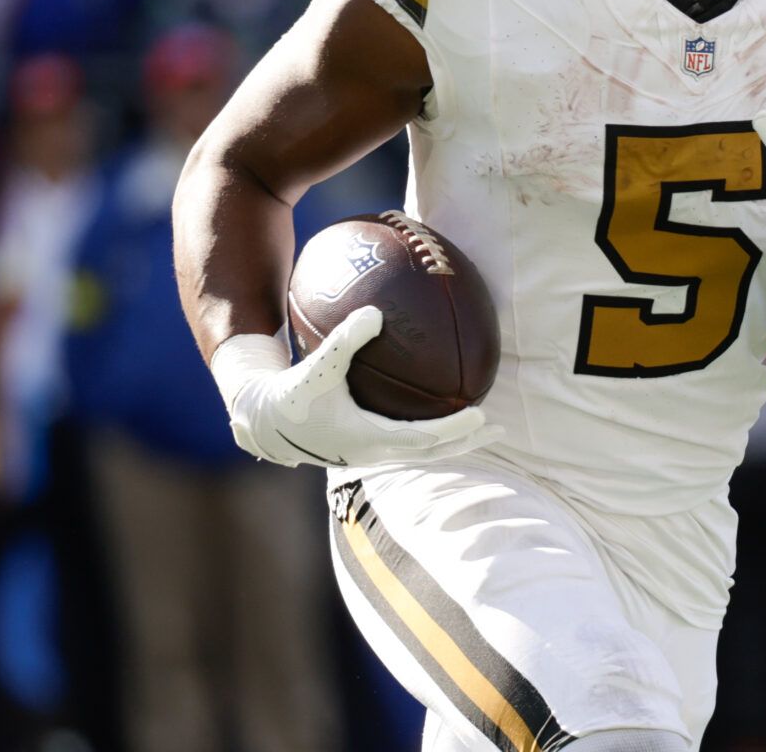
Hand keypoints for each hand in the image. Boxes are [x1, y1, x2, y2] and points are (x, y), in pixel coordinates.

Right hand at [210, 307, 500, 468]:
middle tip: (501, 428)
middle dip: (467, 441)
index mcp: (366, 438)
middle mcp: (374, 452)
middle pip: (433, 453)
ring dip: (454, 442)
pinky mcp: (366, 448)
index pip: (422, 438)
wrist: (264, 423)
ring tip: (485, 427)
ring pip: (423, 453)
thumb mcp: (317, 366)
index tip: (482, 415)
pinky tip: (447, 415)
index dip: (454, 430)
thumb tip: (376, 311)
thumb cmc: (290, 393)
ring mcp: (371, 454)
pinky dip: (434, 435)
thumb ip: (346, 340)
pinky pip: (409, 444)